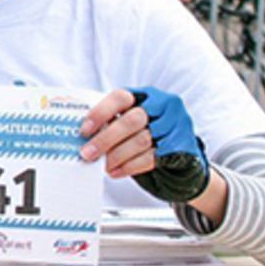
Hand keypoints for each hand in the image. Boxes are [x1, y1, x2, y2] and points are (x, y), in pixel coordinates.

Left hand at [80, 88, 209, 202]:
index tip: (84, 130)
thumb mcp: (132, 117)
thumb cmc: (147, 130)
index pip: (121, 97)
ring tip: (103, 166)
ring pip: (141, 141)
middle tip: (87, 154)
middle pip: (131, 121)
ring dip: (117, 156)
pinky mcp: (180, 145)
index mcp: (146, 94)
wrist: (180, 147)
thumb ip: (114, 121)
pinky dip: (130, 166)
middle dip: (105, 139)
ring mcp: (175, 125)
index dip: (100, 113)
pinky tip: (116, 172)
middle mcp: (164, 105)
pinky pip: (151, 158)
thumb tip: (86, 137)